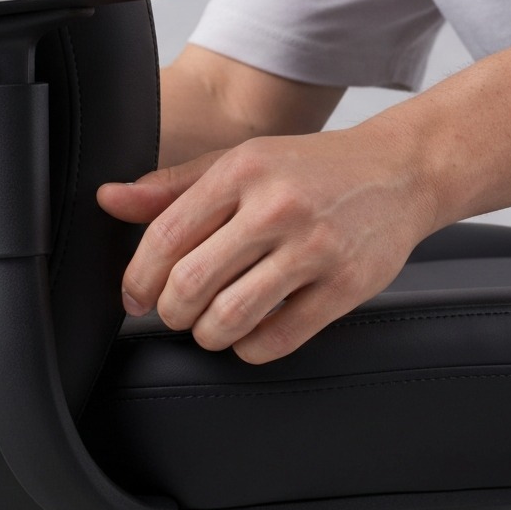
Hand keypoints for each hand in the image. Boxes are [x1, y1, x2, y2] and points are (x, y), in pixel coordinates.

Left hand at [97, 125, 437, 362]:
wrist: (401, 170)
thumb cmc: (309, 169)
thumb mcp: (238, 162)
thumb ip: (171, 187)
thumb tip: (109, 199)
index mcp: (240, 171)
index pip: (165, 236)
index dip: (139, 277)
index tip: (134, 298)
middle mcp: (275, 206)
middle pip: (191, 282)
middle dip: (169, 311)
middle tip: (173, 313)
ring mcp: (314, 247)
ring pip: (230, 317)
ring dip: (206, 333)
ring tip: (208, 325)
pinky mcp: (347, 285)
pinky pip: (278, 337)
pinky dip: (250, 346)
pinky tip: (249, 333)